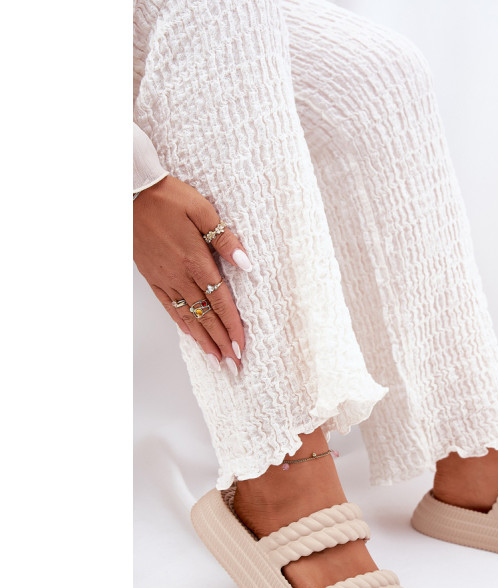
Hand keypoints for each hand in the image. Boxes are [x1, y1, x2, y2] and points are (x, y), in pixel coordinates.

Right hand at [133, 175, 250, 373]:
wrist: (129, 190)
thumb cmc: (168, 197)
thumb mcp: (202, 211)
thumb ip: (225, 240)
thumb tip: (247, 265)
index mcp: (195, 261)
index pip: (220, 302)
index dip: (232, 327)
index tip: (241, 347)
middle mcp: (179, 275)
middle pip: (205, 316)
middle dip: (221, 342)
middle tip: (234, 365)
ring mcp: (163, 278)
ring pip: (187, 316)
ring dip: (203, 340)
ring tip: (216, 360)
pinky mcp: (151, 276)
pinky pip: (169, 306)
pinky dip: (182, 323)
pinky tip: (191, 335)